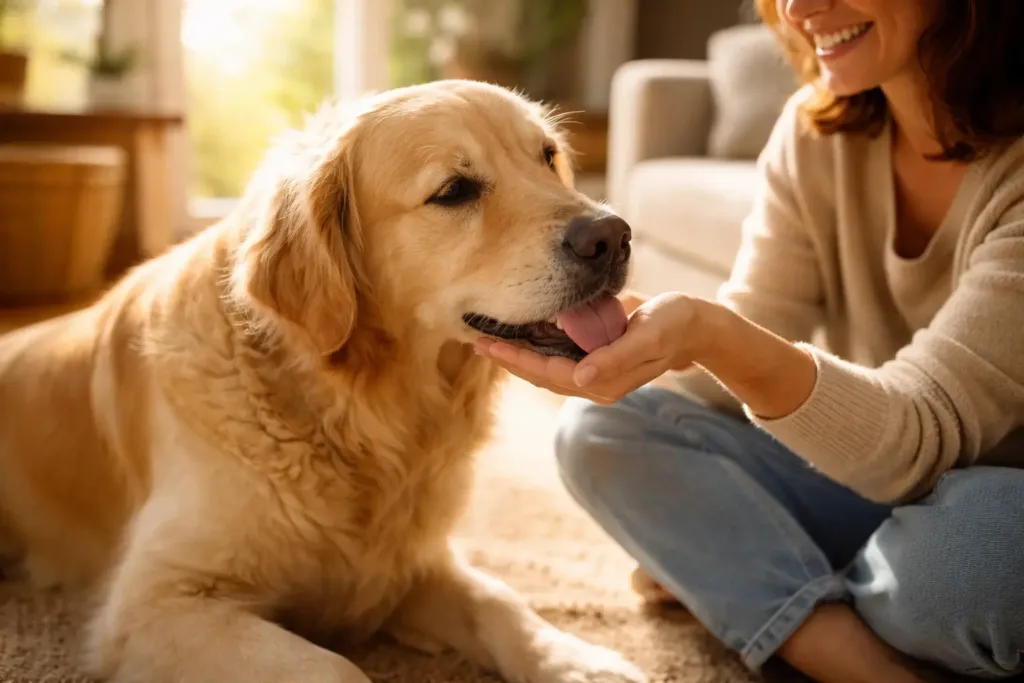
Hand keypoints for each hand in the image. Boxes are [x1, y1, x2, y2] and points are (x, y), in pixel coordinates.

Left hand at [475, 291, 708, 404]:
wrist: (693, 326)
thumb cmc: (673, 326)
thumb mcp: (648, 338)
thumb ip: (615, 359)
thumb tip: (579, 380)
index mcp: (604, 382)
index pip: (548, 374)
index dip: (516, 361)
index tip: (487, 346)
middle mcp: (593, 381)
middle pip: (540, 374)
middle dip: (508, 359)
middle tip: (474, 341)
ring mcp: (593, 370)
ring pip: (544, 367)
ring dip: (517, 353)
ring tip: (488, 338)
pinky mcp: (593, 356)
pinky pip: (556, 355)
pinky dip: (534, 344)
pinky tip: (518, 330)